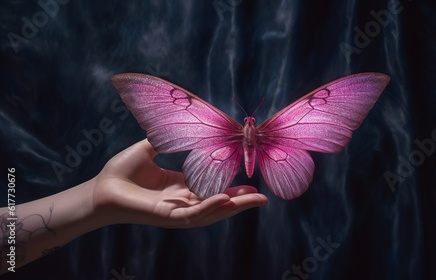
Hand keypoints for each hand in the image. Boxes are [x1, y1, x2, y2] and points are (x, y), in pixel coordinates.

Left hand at [91, 139, 267, 227]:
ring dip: (235, 207)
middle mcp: (183, 201)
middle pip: (219, 203)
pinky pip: (194, 213)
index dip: (232, 187)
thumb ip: (165, 139)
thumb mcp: (148, 149)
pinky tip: (225, 198)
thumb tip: (179, 121)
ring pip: (213, 211)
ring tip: (257, 200)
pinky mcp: (168, 216)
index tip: (250, 180)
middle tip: (263, 197)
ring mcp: (178, 211)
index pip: (213, 189)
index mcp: (181, 187)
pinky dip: (210, 207)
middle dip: (241, 201)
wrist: (100, 189)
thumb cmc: (120, 172)